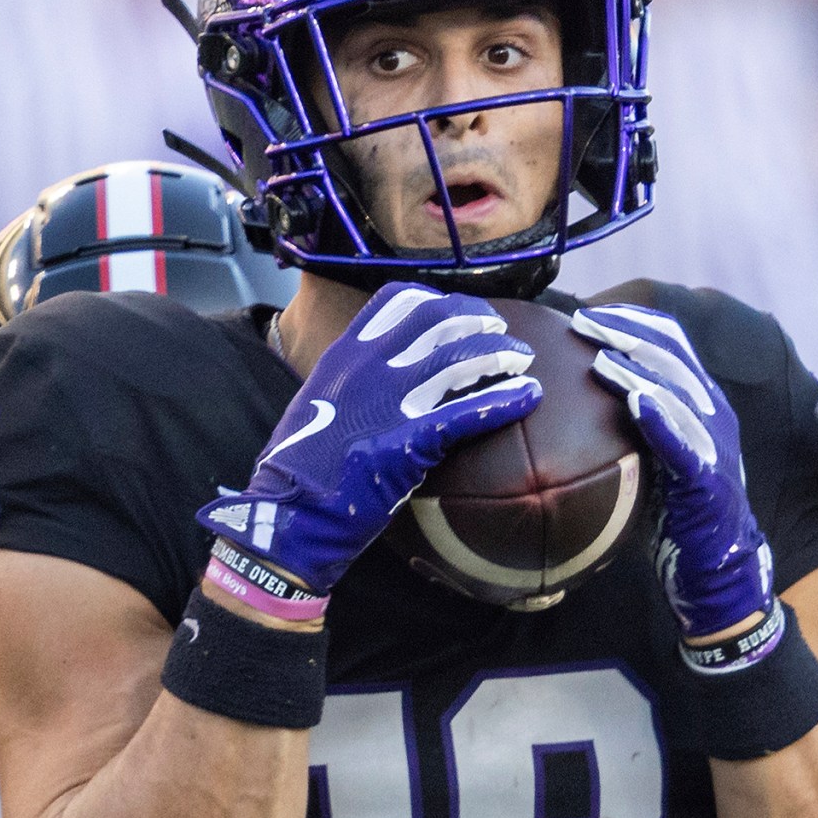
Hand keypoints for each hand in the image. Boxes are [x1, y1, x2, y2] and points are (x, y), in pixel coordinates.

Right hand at [199, 285, 542, 595]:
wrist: (287, 516)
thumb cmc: (298, 471)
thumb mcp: (314, 406)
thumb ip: (347, 385)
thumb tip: (373, 382)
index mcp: (343, 354)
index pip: (398, 300)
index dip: (438, 301)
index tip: (458, 310)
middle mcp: (369, 367)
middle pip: (438, 320)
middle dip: (477, 319)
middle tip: (499, 331)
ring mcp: (390, 401)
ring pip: (461, 359)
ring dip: (501, 354)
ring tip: (523, 359)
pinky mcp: (411, 441)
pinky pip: (470, 411)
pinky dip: (506, 399)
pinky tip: (530, 396)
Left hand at [574, 302, 774, 643]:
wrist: (718, 570)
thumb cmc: (676, 514)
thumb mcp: (653, 456)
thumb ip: (632, 423)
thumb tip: (577, 400)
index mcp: (701, 402)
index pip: (671, 344)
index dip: (632, 323)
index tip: (588, 314)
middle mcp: (713, 414)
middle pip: (673, 358)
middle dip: (627, 334)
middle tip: (584, 322)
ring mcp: (714, 445)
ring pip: (677, 394)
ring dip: (638, 370)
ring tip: (601, 355)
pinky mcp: (707, 480)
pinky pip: (683, 444)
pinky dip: (660, 419)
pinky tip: (635, 402)